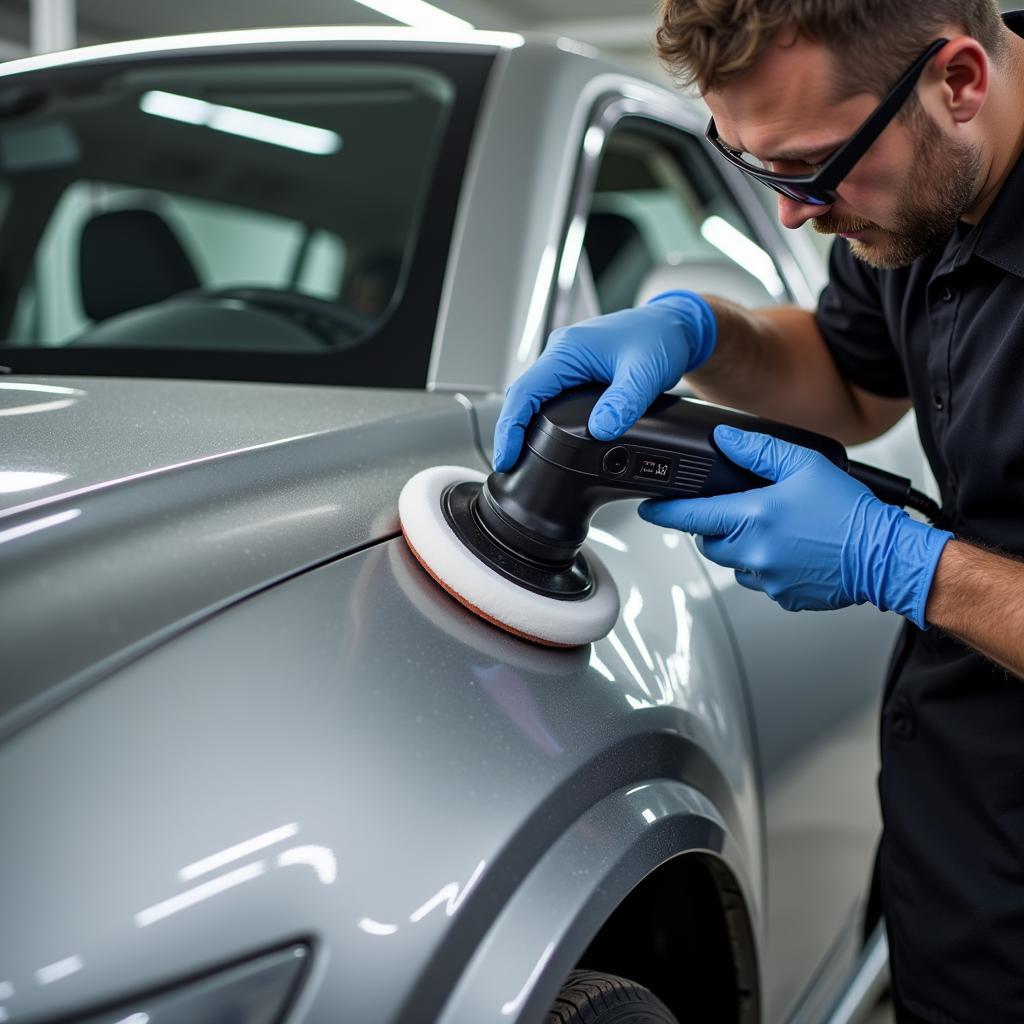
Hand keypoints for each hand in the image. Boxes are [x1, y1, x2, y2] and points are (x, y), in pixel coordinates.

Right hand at [492, 291, 716, 471]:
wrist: (675, 326)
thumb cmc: (660, 337)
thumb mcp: (646, 372)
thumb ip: (624, 402)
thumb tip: (602, 430)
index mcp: (568, 350)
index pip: (524, 392)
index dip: (510, 427)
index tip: (506, 456)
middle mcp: (562, 354)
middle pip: (522, 397)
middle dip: (511, 432)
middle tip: (511, 465)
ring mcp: (567, 363)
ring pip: (534, 398)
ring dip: (524, 426)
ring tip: (522, 457)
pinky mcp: (577, 372)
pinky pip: (549, 398)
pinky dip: (541, 420)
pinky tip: (545, 439)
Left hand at [638, 425, 953, 627]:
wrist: (886, 558)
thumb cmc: (850, 514)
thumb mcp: (804, 466)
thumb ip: (758, 450)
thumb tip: (725, 439)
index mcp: (753, 518)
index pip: (689, 516)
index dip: (664, 511)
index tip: (649, 508)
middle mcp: (753, 553)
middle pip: (708, 541)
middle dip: (713, 526)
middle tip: (740, 510)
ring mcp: (766, 579)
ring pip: (733, 562)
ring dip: (741, 546)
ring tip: (775, 529)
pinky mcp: (783, 596)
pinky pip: (759, 579)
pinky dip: (765, 564)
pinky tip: (791, 549)